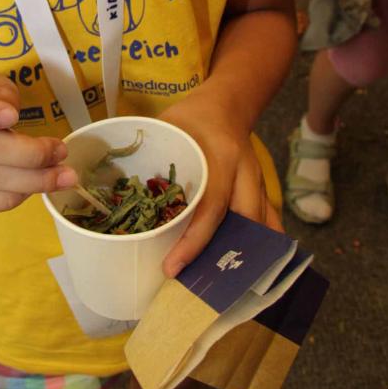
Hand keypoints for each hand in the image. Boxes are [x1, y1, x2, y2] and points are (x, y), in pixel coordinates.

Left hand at [158, 100, 282, 277]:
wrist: (227, 102)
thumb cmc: (190, 117)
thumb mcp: (167, 128)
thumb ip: (149, 161)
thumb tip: (118, 198)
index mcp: (220, 156)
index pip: (210, 207)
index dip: (193, 242)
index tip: (172, 269)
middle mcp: (245, 171)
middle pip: (243, 223)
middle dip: (222, 257)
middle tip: (196, 286)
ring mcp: (258, 181)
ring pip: (261, 226)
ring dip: (244, 256)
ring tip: (220, 286)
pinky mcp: (263, 189)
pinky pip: (269, 220)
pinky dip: (262, 244)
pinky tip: (251, 268)